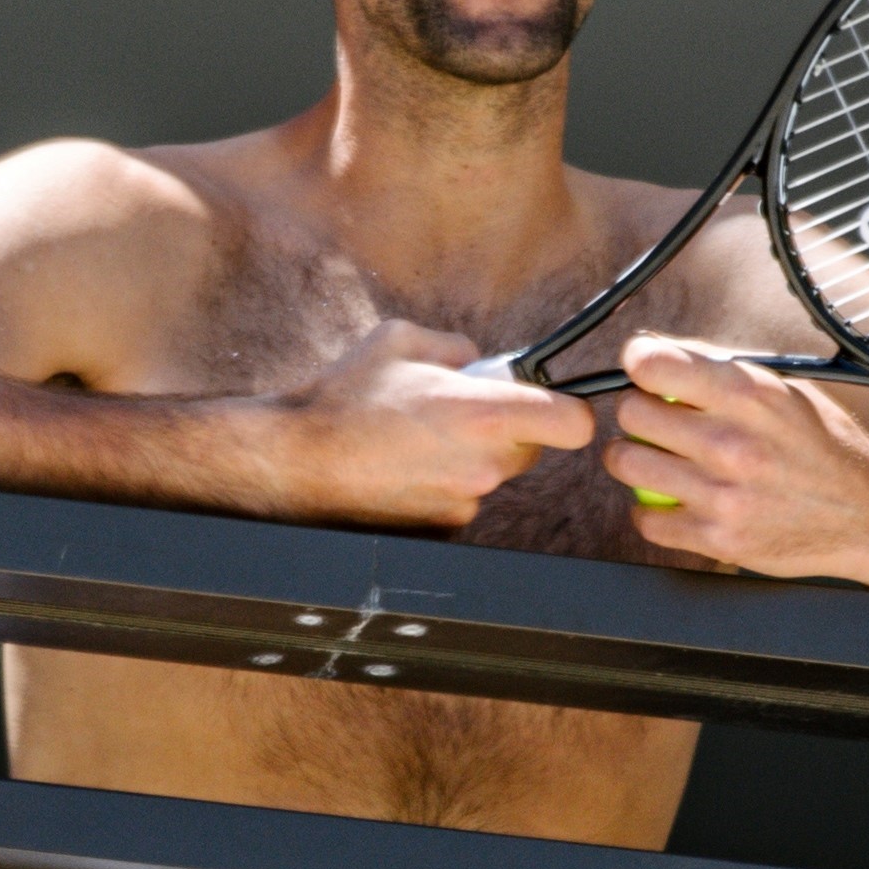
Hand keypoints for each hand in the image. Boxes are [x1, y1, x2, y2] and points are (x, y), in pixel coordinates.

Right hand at [265, 321, 596, 527]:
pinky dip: (441, 483)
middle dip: (508, 428)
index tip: (549, 403)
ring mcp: (464, 502)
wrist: (295, 463)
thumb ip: (457, 346)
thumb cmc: (344, 397)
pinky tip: (400, 467)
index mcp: (484, 414)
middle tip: (455, 411)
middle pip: (532, 449)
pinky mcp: (442, 528)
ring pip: (492, 473)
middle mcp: (484, 465)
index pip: (574, 424)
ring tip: (413, 439)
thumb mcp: (400, 340)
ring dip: (469, 456)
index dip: (568, 410)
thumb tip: (481, 363)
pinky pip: (461, 498)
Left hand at [604, 334, 868, 581]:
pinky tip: (675, 501)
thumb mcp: (785, 392)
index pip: (654, 364)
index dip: (639, 363)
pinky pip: (645, 519)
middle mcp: (732, 442)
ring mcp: (723, 494)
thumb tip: (653, 352)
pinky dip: (651, 511)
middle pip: (631, 413)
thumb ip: (721, 372)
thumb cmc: (824, 448)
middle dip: (638, 413)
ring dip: (634, 460)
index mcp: (750, 395)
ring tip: (658, 460)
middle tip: (656, 422)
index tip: (642, 371)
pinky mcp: (718, 539)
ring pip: (626, 464)